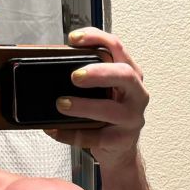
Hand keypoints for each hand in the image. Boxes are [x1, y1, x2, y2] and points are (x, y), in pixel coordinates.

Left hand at [44, 27, 149, 169]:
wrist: (119, 151)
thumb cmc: (108, 116)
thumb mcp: (104, 91)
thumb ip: (89, 77)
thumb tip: (53, 65)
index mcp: (130, 74)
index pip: (117, 47)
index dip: (97, 38)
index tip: (74, 38)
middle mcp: (136, 94)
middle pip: (124, 75)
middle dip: (98, 73)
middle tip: (74, 76)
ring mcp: (132, 118)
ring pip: (110, 110)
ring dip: (83, 106)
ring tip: (61, 104)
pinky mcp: (121, 140)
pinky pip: (95, 137)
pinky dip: (71, 133)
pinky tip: (54, 129)